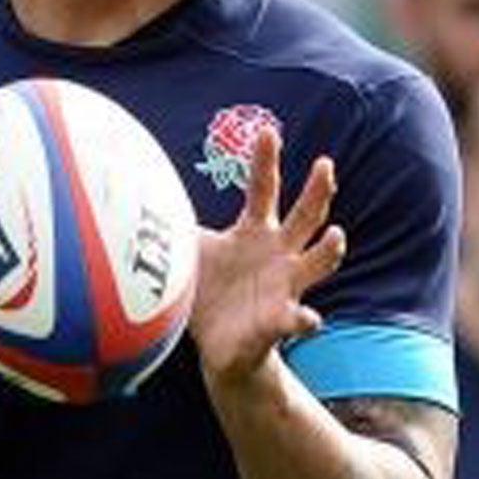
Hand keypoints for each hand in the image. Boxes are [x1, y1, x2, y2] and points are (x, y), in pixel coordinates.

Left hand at [190, 126, 343, 383]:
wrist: (222, 348)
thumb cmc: (211, 294)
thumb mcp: (193, 254)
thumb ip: (177, 224)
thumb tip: (142, 191)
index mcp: (256, 232)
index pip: (264, 189)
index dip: (267, 160)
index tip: (268, 131)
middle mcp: (279, 254)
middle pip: (306, 215)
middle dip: (318, 190)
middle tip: (325, 164)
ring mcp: (286, 286)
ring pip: (318, 262)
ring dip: (329, 250)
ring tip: (336, 236)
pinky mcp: (281, 320)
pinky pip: (298, 318)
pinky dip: (305, 319)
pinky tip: (309, 319)